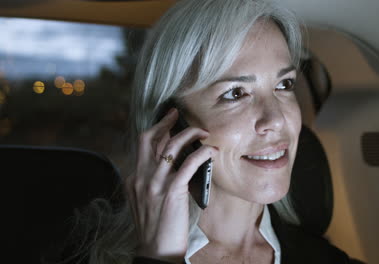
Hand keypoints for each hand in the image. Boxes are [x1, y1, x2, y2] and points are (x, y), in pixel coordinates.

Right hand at [125, 108, 216, 262]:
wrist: (156, 250)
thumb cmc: (156, 227)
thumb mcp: (145, 201)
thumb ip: (151, 182)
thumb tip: (169, 166)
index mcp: (135, 179)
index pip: (143, 146)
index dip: (156, 130)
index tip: (167, 121)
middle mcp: (141, 178)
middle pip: (149, 140)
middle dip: (164, 123)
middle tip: (177, 114)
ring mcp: (155, 185)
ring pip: (169, 148)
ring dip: (188, 135)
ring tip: (202, 132)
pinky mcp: (171, 192)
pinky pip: (187, 165)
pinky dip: (200, 154)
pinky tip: (210, 150)